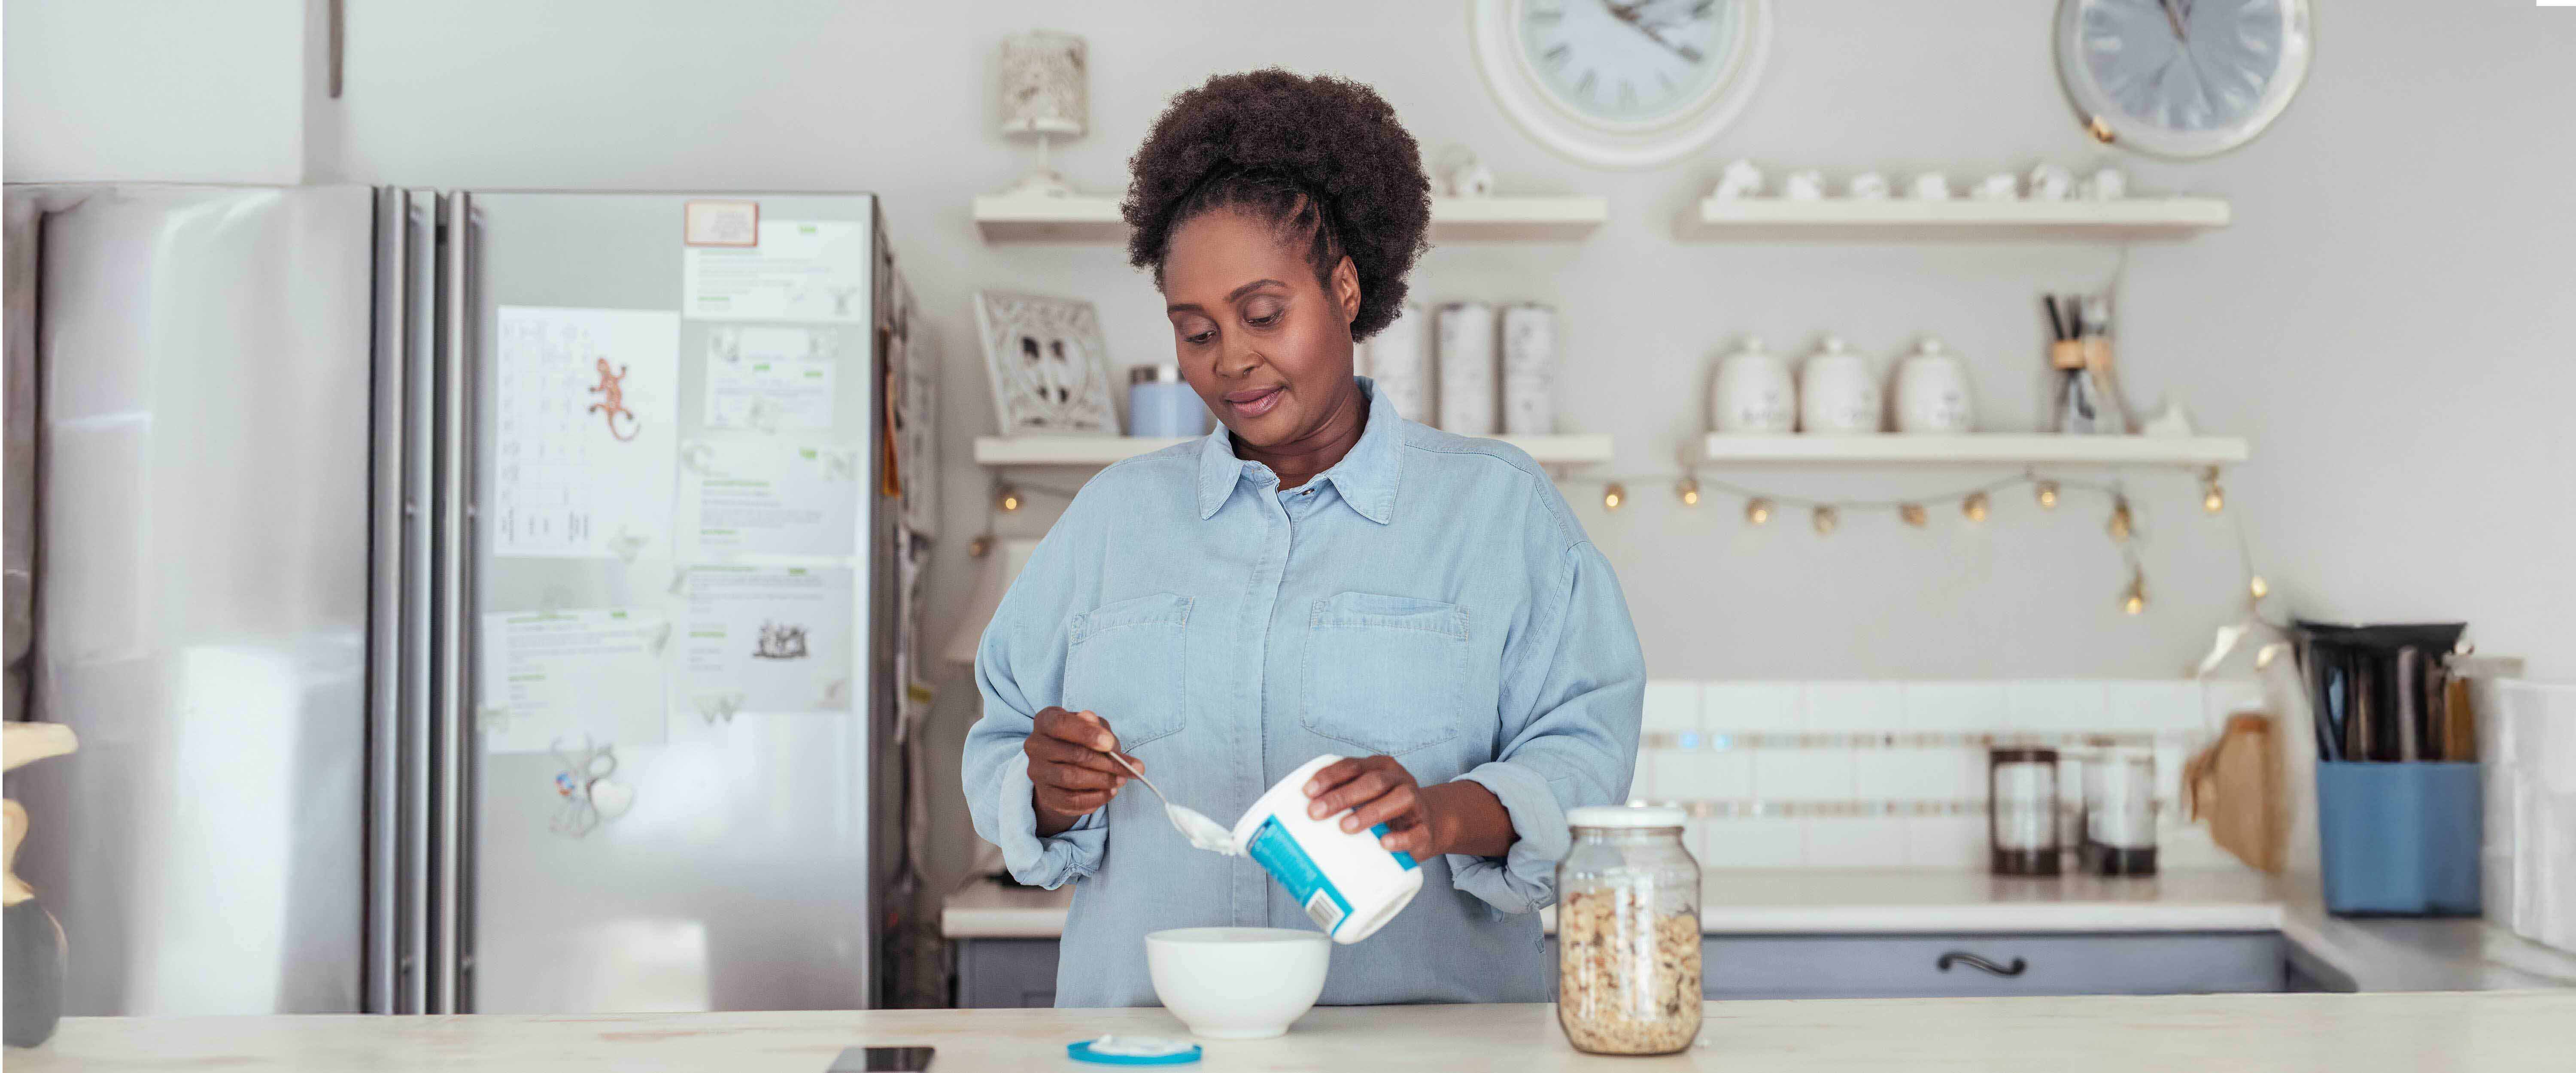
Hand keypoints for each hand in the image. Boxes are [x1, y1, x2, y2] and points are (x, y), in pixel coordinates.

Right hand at [1025, 707, 1137, 835]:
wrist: (1064, 766)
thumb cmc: (1081, 739)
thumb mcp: (1093, 727)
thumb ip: (1100, 729)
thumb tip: (1108, 740)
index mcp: (1045, 721)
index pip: (1060, 724)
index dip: (1087, 734)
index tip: (1110, 744)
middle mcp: (1035, 745)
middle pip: (1072, 754)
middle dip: (1105, 763)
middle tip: (1128, 769)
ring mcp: (1037, 771)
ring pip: (1071, 779)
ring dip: (1101, 781)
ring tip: (1120, 781)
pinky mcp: (1045, 794)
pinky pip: (1070, 800)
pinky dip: (1094, 798)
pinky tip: (1109, 793)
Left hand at [1302, 756, 1515, 858]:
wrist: (1430, 824)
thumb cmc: (1384, 811)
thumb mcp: (1365, 798)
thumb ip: (1339, 801)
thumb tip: (1293, 822)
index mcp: (1379, 768)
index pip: (1351, 766)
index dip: (1329, 776)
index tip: (1307, 791)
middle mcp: (1398, 780)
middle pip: (1371, 782)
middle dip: (1341, 796)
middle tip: (1315, 812)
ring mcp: (1415, 803)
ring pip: (1396, 800)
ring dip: (1369, 813)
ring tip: (1345, 828)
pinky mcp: (1425, 830)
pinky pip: (1415, 833)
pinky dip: (1399, 839)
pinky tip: (1384, 844)